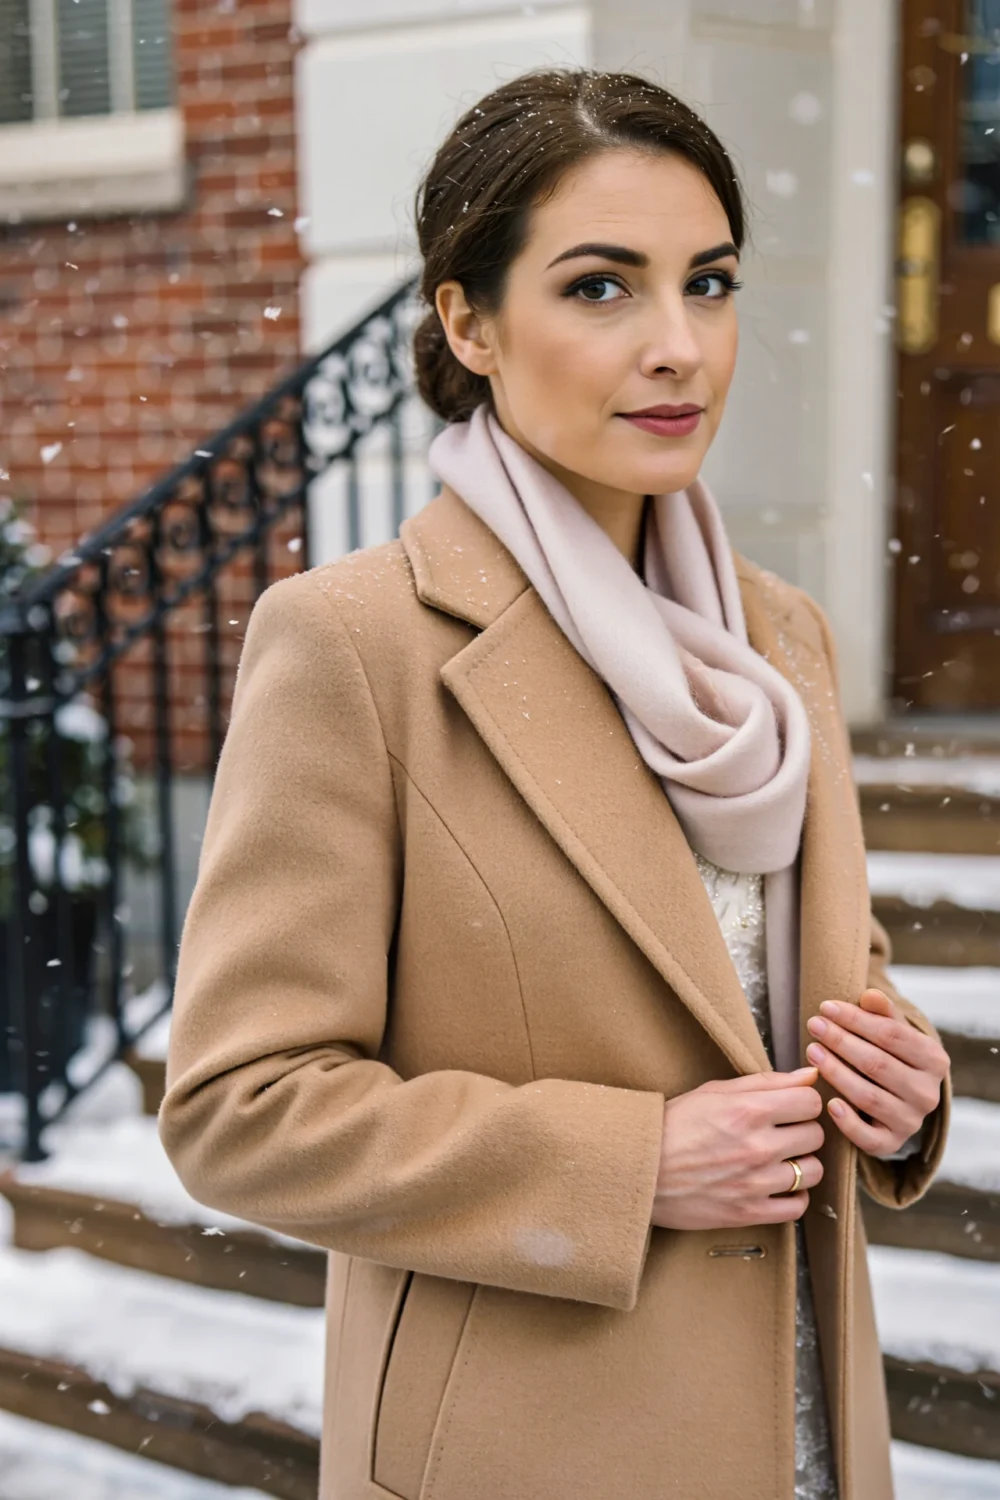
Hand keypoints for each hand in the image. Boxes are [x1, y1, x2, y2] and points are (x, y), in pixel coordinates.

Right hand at [651, 1066, 824, 1230]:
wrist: (639, 1168)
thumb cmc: (673, 1125)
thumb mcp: (715, 1091)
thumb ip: (765, 1082)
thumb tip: (810, 1075)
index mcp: (749, 1110)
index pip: (811, 1102)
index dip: (802, 1102)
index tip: (790, 1108)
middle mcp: (758, 1146)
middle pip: (815, 1136)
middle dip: (801, 1131)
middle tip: (781, 1133)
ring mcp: (756, 1182)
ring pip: (812, 1172)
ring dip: (801, 1165)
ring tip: (779, 1160)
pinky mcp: (750, 1212)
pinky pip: (798, 1207)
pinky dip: (793, 1197)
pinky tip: (776, 1186)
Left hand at [805, 988, 948, 1159]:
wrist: (900, 1100)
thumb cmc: (891, 1056)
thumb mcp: (893, 1032)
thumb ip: (883, 1013)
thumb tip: (870, 996)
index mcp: (934, 1060)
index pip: (892, 1035)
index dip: (856, 1020)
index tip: (826, 1007)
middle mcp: (927, 1094)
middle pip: (878, 1064)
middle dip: (841, 1042)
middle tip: (814, 1025)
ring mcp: (911, 1122)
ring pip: (869, 1097)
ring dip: (836, 1073)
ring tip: (812, 1051)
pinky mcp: (892, 1144)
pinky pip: (869, 1138)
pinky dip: (848, 1122)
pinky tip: (828, 1102)